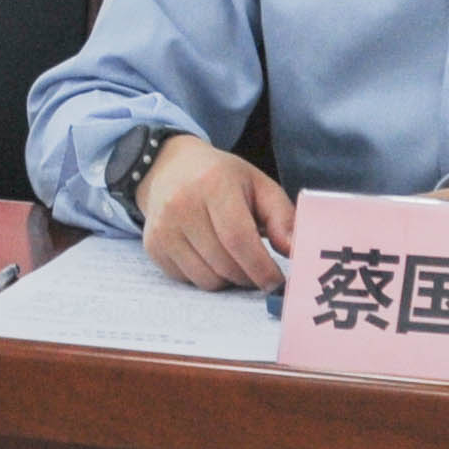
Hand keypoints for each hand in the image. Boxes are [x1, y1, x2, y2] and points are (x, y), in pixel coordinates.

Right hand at [134, 135, 293, 290]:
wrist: (169, 167)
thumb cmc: (222, 178)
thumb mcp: (258, 185)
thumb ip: (282, 217)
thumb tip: (295, 251)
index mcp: (213, 184)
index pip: (238, 238)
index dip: (261, 267)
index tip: (277, 281)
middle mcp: (182, 205)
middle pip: (224, 264)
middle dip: (249, 276)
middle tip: (260, 271)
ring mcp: (163, 227)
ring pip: (207, 279)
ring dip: (228, 279)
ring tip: (234, 259)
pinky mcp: (153, 246)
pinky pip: (189, 281)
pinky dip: (206, 276)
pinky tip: (209, 255)